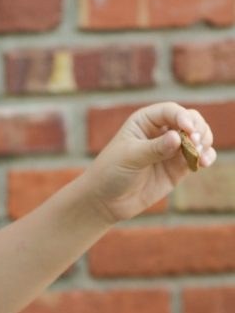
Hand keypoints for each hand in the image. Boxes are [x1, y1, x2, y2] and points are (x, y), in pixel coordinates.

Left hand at [83, 102, 216, 224]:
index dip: (183, 117)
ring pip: (198, 137)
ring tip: (200, 156)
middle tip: (196, 142)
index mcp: (145, 120)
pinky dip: (206, 157)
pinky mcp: (178, 167)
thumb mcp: (130, 157)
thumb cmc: (111, 172)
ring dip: (205, 142)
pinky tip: (204, 162)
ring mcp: (172, 149)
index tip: (188, 131)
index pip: (171, 111)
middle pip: (190, 120)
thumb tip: (177, 138)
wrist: (105, 201)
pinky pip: (198, 157)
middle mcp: (161, 131)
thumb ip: (155, 148)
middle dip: (197, 129)